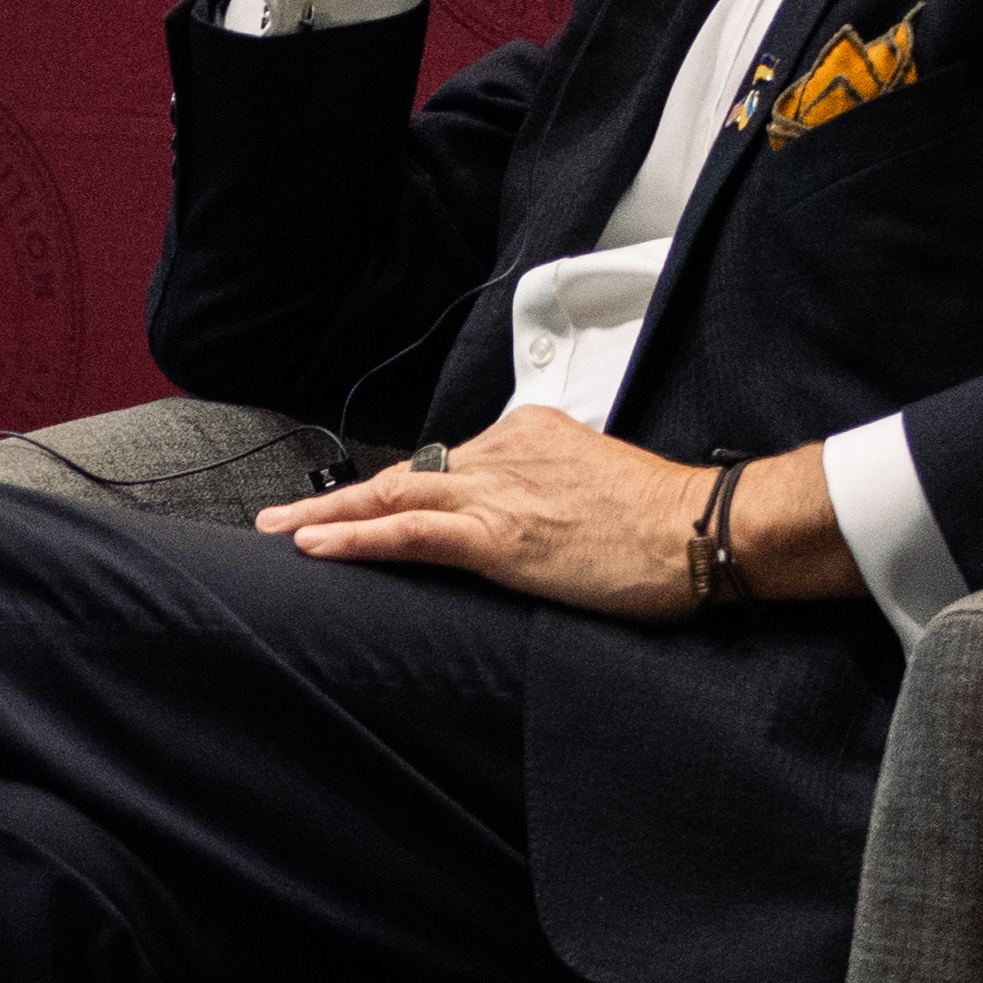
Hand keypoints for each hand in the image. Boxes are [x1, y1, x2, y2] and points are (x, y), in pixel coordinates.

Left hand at [255, 408, 720, 618]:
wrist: (704, 531)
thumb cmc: (668, 521)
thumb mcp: (598, 483)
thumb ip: (553, 489)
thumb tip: (533, 518)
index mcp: (529, 435)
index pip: (446, 463)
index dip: (395, 490)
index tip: (362, 505)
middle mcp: (504, 453)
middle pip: (404, 474)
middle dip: (339, 498)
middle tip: (284, 514)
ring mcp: (498, 493)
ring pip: (392, 499)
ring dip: (327, 518)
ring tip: (279, 531)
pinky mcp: (500, 537)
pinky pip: (411, 534)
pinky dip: (356, 539)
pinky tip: (315, 546)